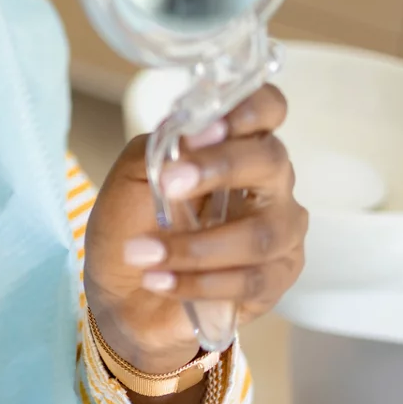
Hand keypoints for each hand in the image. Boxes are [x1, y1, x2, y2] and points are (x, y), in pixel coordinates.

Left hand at [83, 85, 306, 376]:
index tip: (204, 128)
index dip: (250, 110)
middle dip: (220, 169)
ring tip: (143, 254)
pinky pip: (251, 281)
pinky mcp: (275, 280)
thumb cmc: (131, 226)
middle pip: (271, 161)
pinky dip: (199, 283)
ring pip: (261, 234)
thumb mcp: (130, 179)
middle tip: (169, 185)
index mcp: (237, 146)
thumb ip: (162, 148)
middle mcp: (269, 183)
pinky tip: (161, 281)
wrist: (122, 294)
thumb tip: (194, 130)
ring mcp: (280, 232)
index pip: (268, 109)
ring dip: (194, 246)